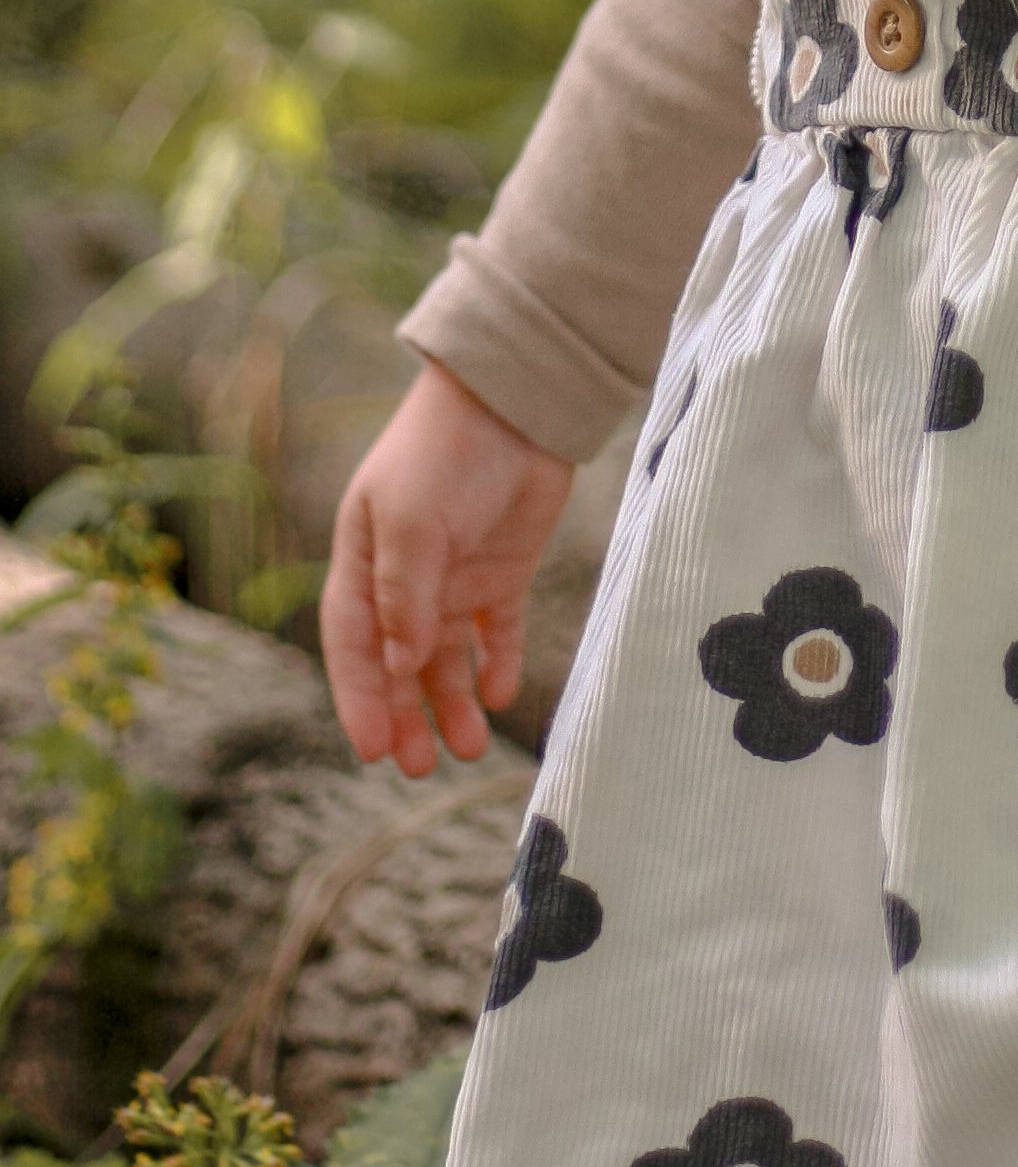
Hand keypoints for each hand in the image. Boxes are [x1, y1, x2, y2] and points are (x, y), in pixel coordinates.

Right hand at [320, 360, 574, 775]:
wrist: (517, 398)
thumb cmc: (444, 449)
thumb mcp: (411, 520)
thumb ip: (405, 595)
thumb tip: (402, 667)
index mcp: (363, 560)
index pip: (351, 644)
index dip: (359, 698)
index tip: (371, 750)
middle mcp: (404, 577)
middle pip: (397, 664)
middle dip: (405, 717)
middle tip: (417, 768)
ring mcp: (455, 576)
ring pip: (445, 658)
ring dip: (452, 703)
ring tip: (470, 750)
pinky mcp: (503, 570)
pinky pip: (496, 632)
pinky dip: (497, 664)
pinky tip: (501, 695)